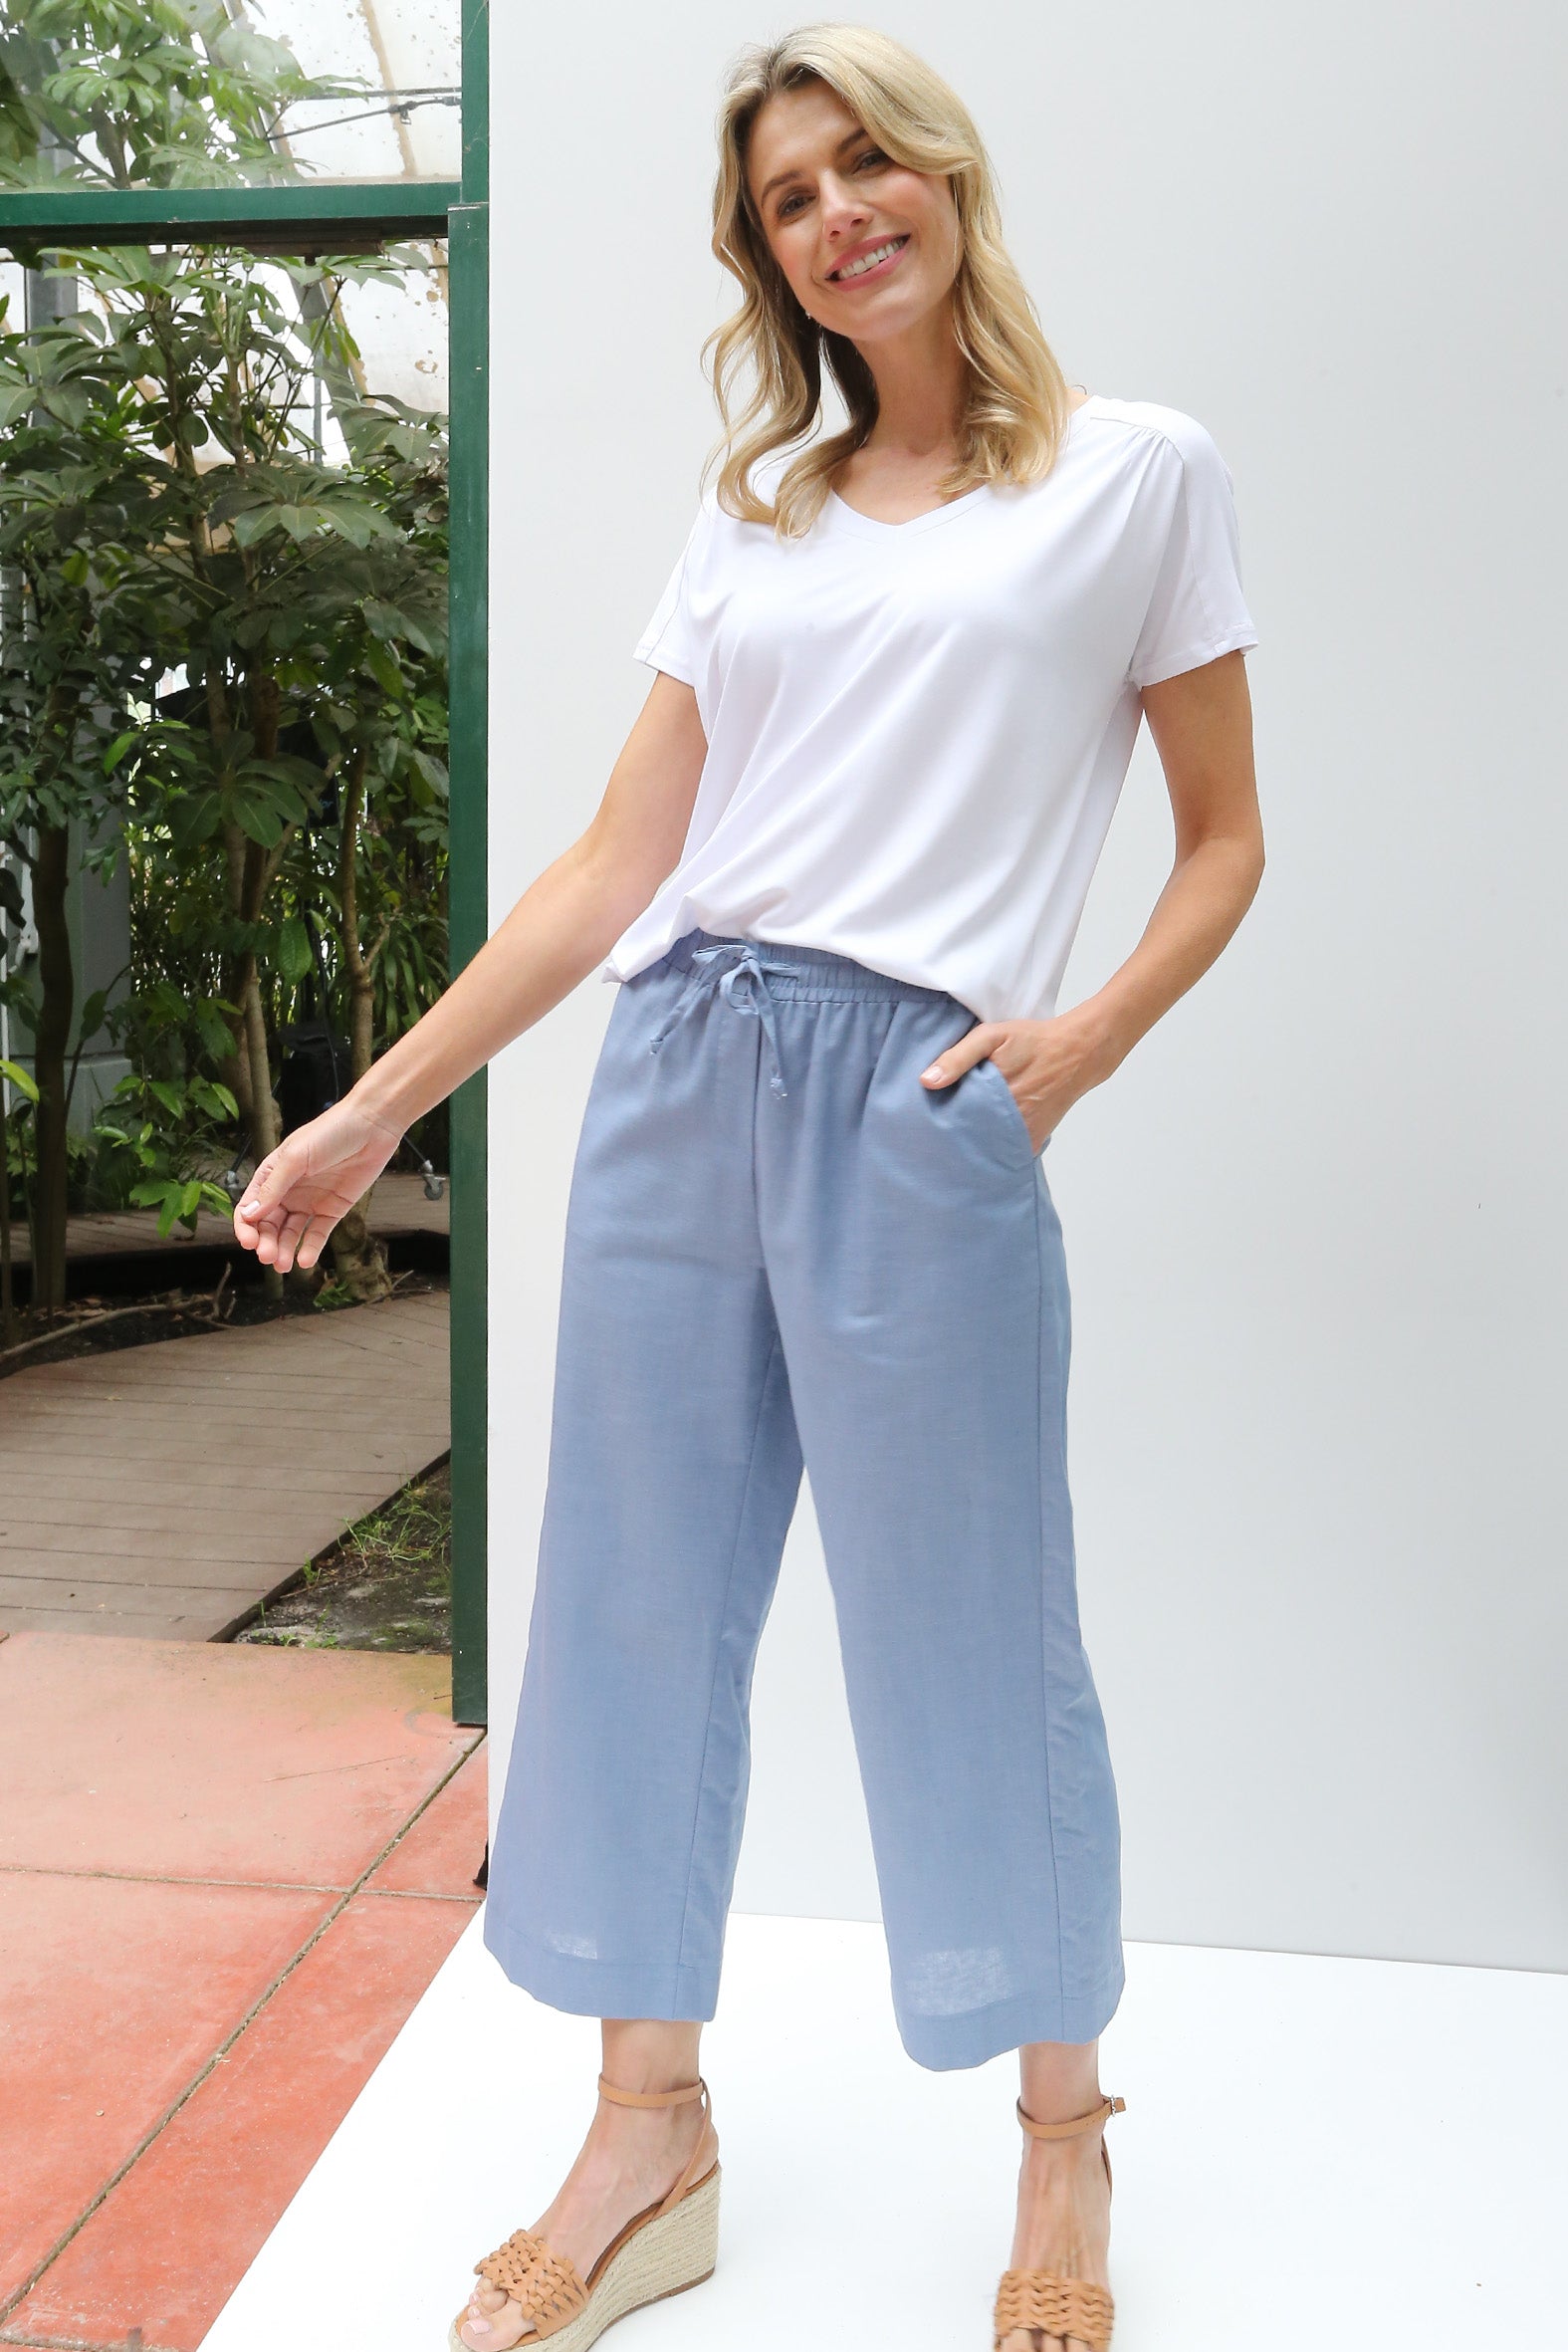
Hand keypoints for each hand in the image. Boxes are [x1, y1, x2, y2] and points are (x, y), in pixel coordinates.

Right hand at [232, 1096, 403, 1273]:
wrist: (372, 1127)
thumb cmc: (331, 1132)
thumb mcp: (296, 1157)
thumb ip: (274, 1187)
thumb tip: (249, 1214)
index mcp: (272, 1174)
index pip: (250, 1206)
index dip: (246, 1227)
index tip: (248, 1243)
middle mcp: (288, 1190)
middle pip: (269, 1224)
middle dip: (266, 1242)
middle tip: (268, 1257)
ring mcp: (310, 1201)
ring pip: (290, 1233)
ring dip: (284, 1249)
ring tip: (283, 1265)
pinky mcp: (332, 1209)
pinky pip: (317, 1233)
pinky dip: (309, 1248)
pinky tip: (304, 1260)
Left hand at [919, 1013, 1108, 1153]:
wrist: (1078, 1054)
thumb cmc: (1032, 1041)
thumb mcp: (992, 1036)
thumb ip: (959, 1057)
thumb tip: (927, 1081)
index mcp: (991, 1096)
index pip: (951, 1119)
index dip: (937, 1119)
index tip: (923, 1120)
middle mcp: (1007, 1121)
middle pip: (966, 1138)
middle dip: (951, 1135)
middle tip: (936, 1133)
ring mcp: (1021, 1135)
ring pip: (984, 1149)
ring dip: (971, 1144)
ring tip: (958, 1137)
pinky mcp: (1031, 1141)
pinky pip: (1005, 1154)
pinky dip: (993, 1150)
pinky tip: (983, 1139)